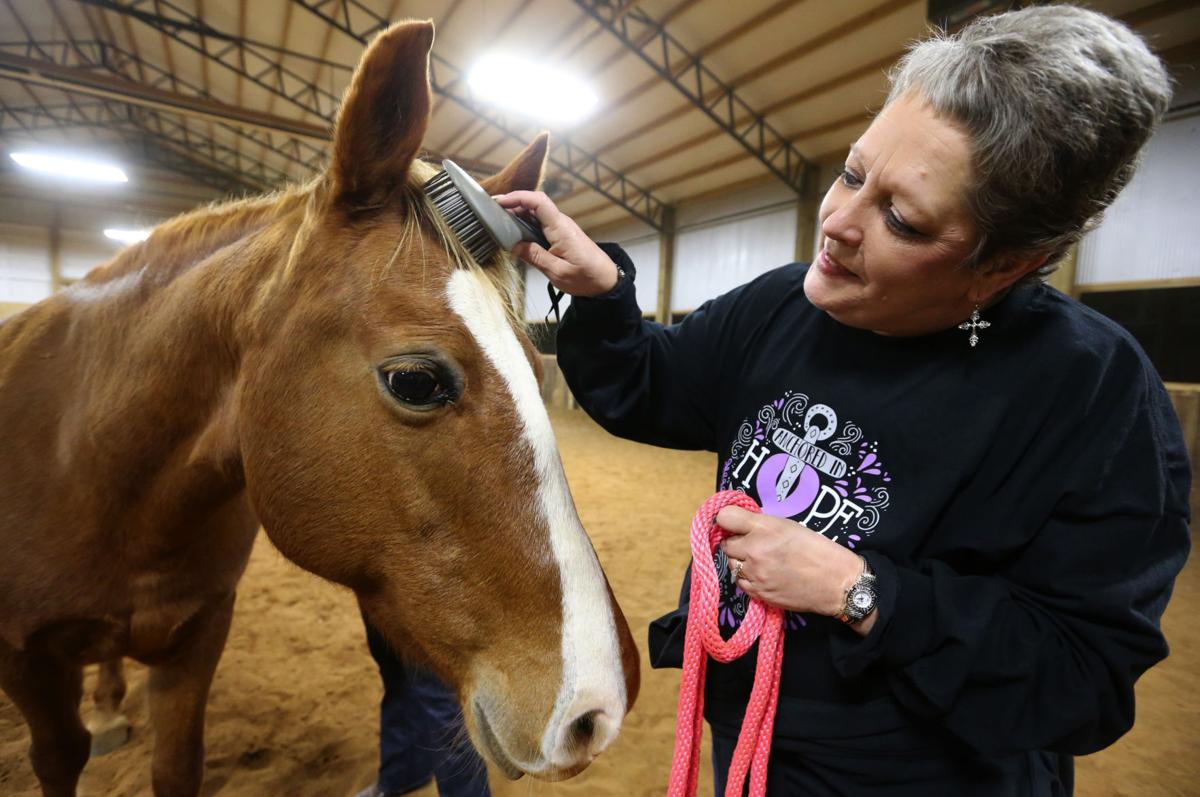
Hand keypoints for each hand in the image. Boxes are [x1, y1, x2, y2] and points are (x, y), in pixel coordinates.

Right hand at [494, 190, 621, 296]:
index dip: (517, 197)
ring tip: (500, 223)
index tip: (499, 202)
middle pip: (534, 204)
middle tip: (493, 214)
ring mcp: (561, 228)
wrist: (606, 281)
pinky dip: (526, 224)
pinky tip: (516, 233)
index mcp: (561, 229)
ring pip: (536, 214)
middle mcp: (561, 223)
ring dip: (519, 215)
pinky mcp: (561, 234)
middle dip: (513, 205)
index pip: (538, 201)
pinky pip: (541, 223)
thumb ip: (534, 257)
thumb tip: (513, 245)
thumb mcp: (557, 272)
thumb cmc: (586, 277)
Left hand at [718, 506, 872, 632]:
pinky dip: (747, 578)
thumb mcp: (789, 525)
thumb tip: (738, 523)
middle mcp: (755, 550)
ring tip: (761, 561)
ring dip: (741, 561)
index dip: (729, 520)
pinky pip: (740, 582)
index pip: (725, 517)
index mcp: (765, 528)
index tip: (735, 524)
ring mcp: (755, 574)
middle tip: (752, 544)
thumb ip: (761, 524)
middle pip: (726, 544)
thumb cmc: (818, 549)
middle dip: (736, 543)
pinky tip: (764, 575)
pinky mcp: (758, 593)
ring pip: (732, 564)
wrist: (837, 583)